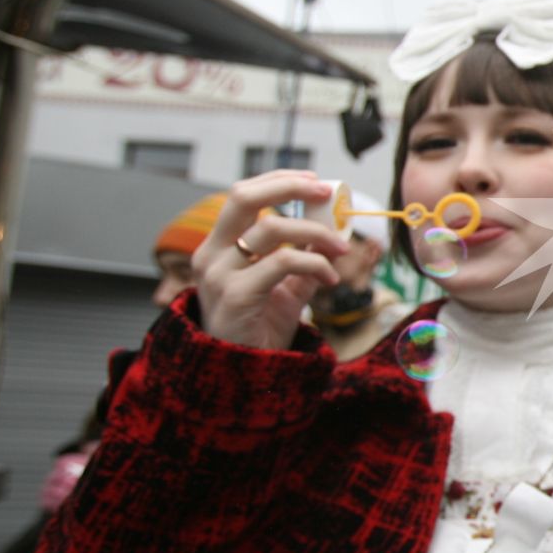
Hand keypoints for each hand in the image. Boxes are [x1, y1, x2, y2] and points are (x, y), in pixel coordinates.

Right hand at [191, 171, 345, 350]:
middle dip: (288, 187)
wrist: (243, 372)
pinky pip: (283, 262)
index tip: (314, 181)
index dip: (278, 181)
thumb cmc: (260, 326)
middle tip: (326, 191)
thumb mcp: (285, 285)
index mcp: (218, 245)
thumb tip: (331, 230)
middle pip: (243, 197)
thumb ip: (303, 256)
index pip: (242, 195)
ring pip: (270, 228)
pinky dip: (315, 264)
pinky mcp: (234, 295)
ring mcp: (218, 274)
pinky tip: (330, 279)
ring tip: (341, 249)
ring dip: (316, 232)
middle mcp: (211, 254)